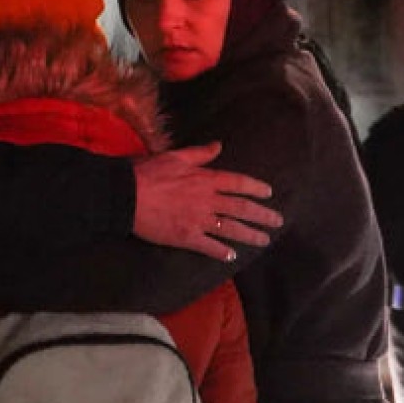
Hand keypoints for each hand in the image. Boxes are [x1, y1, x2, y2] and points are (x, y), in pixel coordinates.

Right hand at [132, 143, 281, 259]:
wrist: (125, 196)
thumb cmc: (147, 173)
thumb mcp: (174, 156)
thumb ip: (199, 153)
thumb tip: (218, 145)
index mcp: (205, 179)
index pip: (238, 183)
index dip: (255, 188)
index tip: (268, 193)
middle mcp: (207, 201)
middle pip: (241, 208)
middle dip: (262, 215)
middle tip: (277, 221)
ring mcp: (198, 221)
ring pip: (231, 229)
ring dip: (250, 235)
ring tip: (263, 240)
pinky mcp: (186, 237)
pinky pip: (209, 246)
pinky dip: (221, 252)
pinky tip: (232, 256)